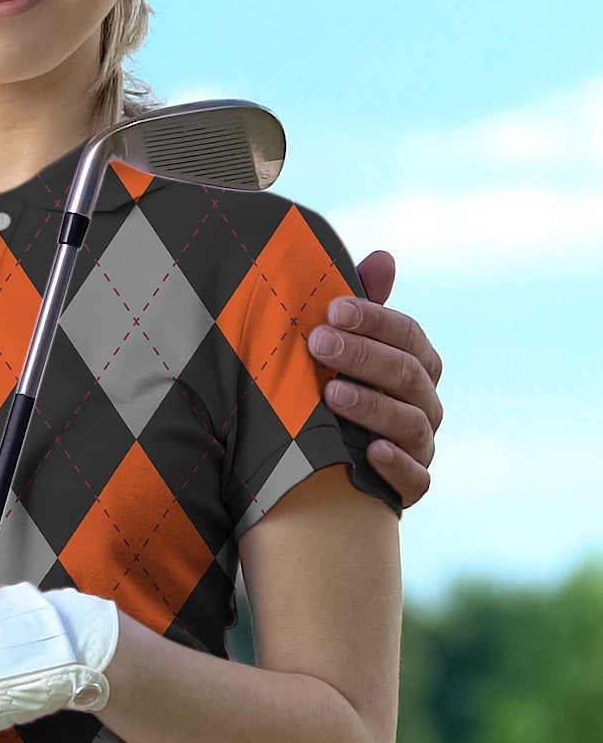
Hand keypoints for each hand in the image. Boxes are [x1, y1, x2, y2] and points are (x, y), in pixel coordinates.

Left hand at [307, 250, 442, 507]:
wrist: (322, 460)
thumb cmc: (334, 386)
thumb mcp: (343, 345)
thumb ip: (363, 306)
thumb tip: (384, 256)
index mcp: (415, 364)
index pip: (408, 335)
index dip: (374, 320)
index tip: (331, 309)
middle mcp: (425, 403)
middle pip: (407, 375)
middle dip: (363, 356)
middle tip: (318, 343)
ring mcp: (420, 445)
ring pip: (411, 424)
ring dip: (372, 407)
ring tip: (331, 394)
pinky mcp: (410, 486)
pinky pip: (416, 479)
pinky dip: (396, 466)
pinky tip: (370, 452)